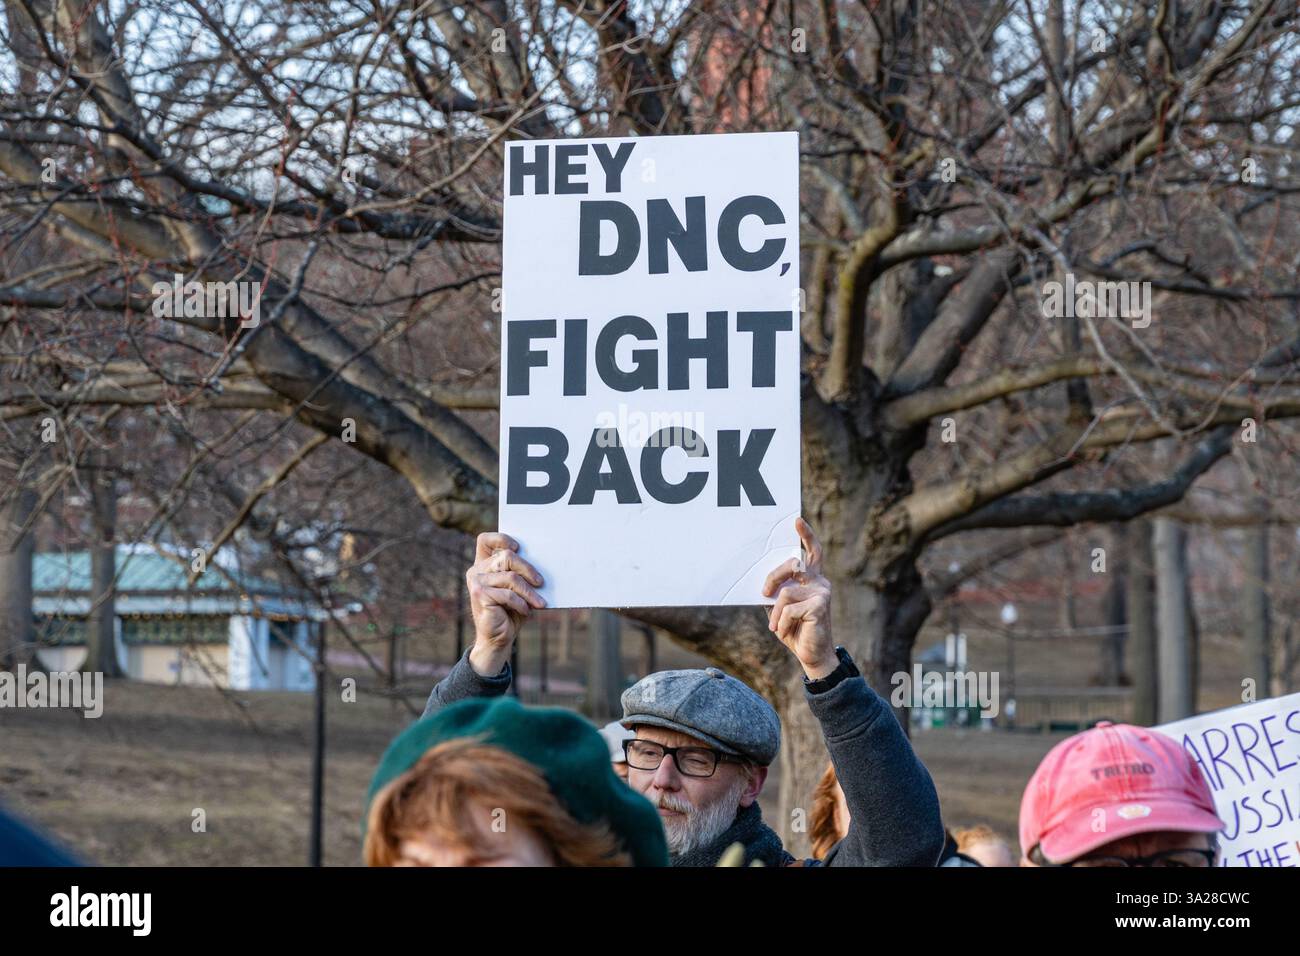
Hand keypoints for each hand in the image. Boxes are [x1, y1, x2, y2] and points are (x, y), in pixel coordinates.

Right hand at [466, 532, 544, 675]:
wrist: (499, 637)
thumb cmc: (511, 610)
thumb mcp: (518, 588)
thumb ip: (520, 573)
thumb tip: (543, 561)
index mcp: (483, 564)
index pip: (485, 540)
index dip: (501, 539)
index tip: (518, 548)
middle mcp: (476, 570)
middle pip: (506, 557)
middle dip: (528, 569)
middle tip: (541, 582)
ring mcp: (476, 582)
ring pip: (510, 578)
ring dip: (529, 592)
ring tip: (539, 602)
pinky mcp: (480, 595)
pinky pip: (508, 594)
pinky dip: (521, 603)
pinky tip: (526, 610)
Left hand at [762, 517, 836, 679]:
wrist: (812, 655)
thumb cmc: (795, 630)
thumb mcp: (779, 608)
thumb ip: (776, 592)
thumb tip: (761, 583)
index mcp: (812, 579)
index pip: (812, 552)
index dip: (806, 535)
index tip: (796, 520)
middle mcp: (820, 581)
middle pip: (792, 564)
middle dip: (773, 577)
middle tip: (764, 593)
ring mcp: (822, 592)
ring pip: (785, 592)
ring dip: (775, 613)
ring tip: (776, 626)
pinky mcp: (820, 605)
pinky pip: (788, 609)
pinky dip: (781, 623)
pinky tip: (785, 632)